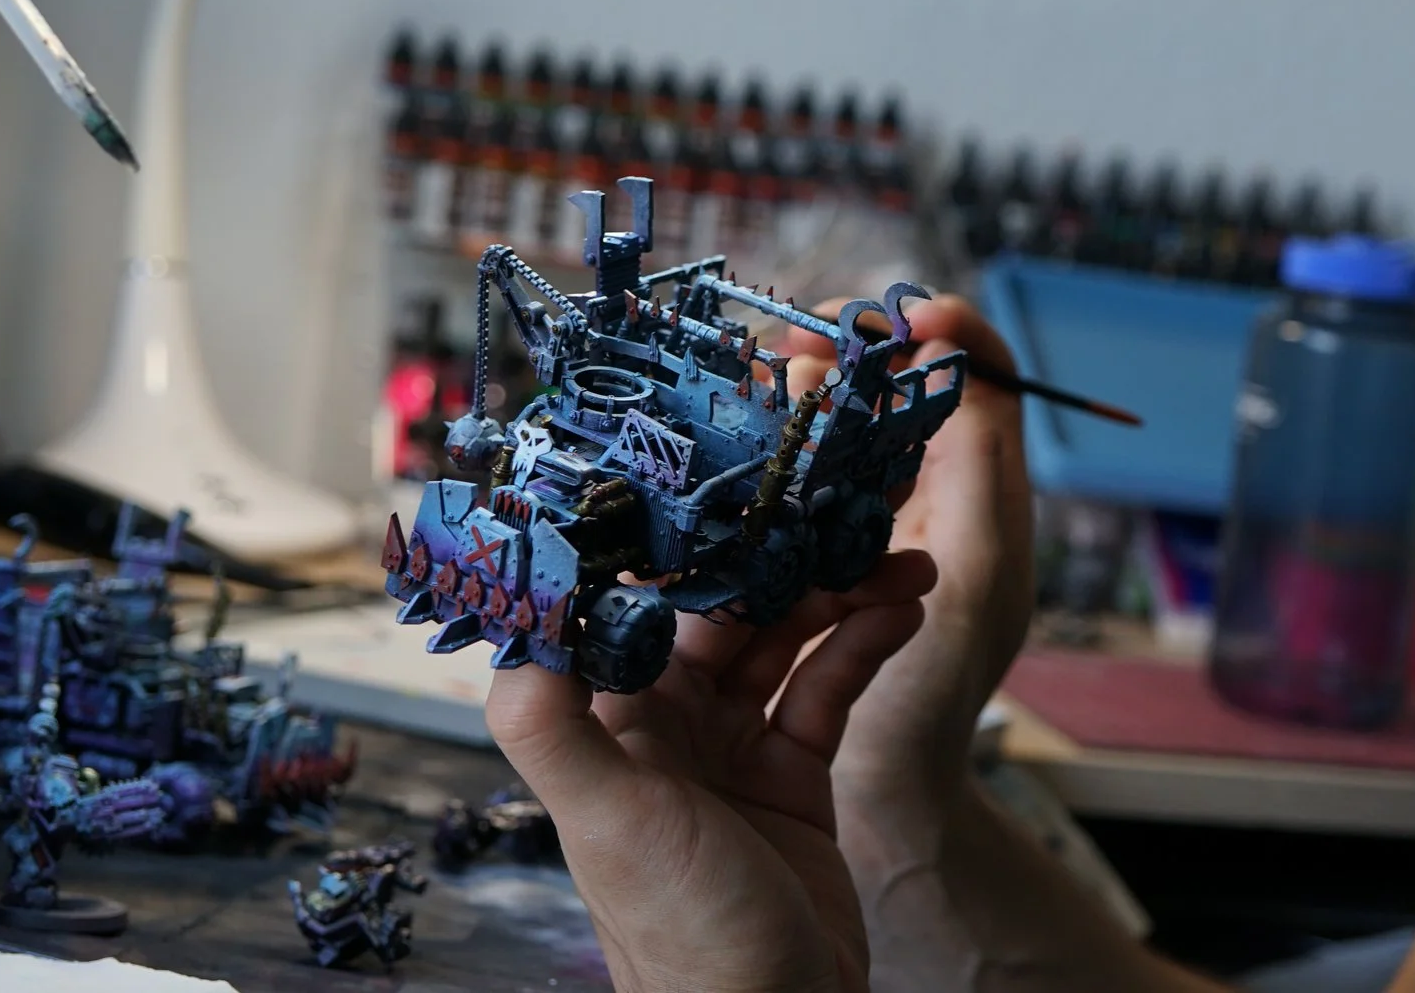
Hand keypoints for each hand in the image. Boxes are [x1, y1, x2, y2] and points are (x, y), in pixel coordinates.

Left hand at [486, 552, 938, 992]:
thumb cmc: (681, 937)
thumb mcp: (609, 820)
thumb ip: (550, 721)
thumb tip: (511, 611)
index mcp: (606, 722)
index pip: (636, 600)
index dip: (681, 539)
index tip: (728, 476)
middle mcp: (663, 726)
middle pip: (722, 609)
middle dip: (781, 555)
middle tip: (844, 507)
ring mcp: (730, 750)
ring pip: (783, 638)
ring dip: (838, 593)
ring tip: (900, 563)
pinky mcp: (793, 778)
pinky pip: (828, 689)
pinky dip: (865, 645)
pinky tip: (902, 612)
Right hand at [786, 296, 1036, 809]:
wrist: (883, 816)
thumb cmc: (932, 700)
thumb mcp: (977, 569)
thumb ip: (975, 454)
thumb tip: (949, 336)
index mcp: (979, 500)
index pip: (973, 375)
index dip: (930, 328)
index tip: (874, 315)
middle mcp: (929, 513)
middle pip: (891, 402)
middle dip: (843, 359)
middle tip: (786, 344)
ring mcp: (864, 550)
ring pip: (831, 447)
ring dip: (796, 411)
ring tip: (755, 388)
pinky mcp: (806, 583)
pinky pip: (787, 507)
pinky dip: (763, 473)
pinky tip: (729, 466)